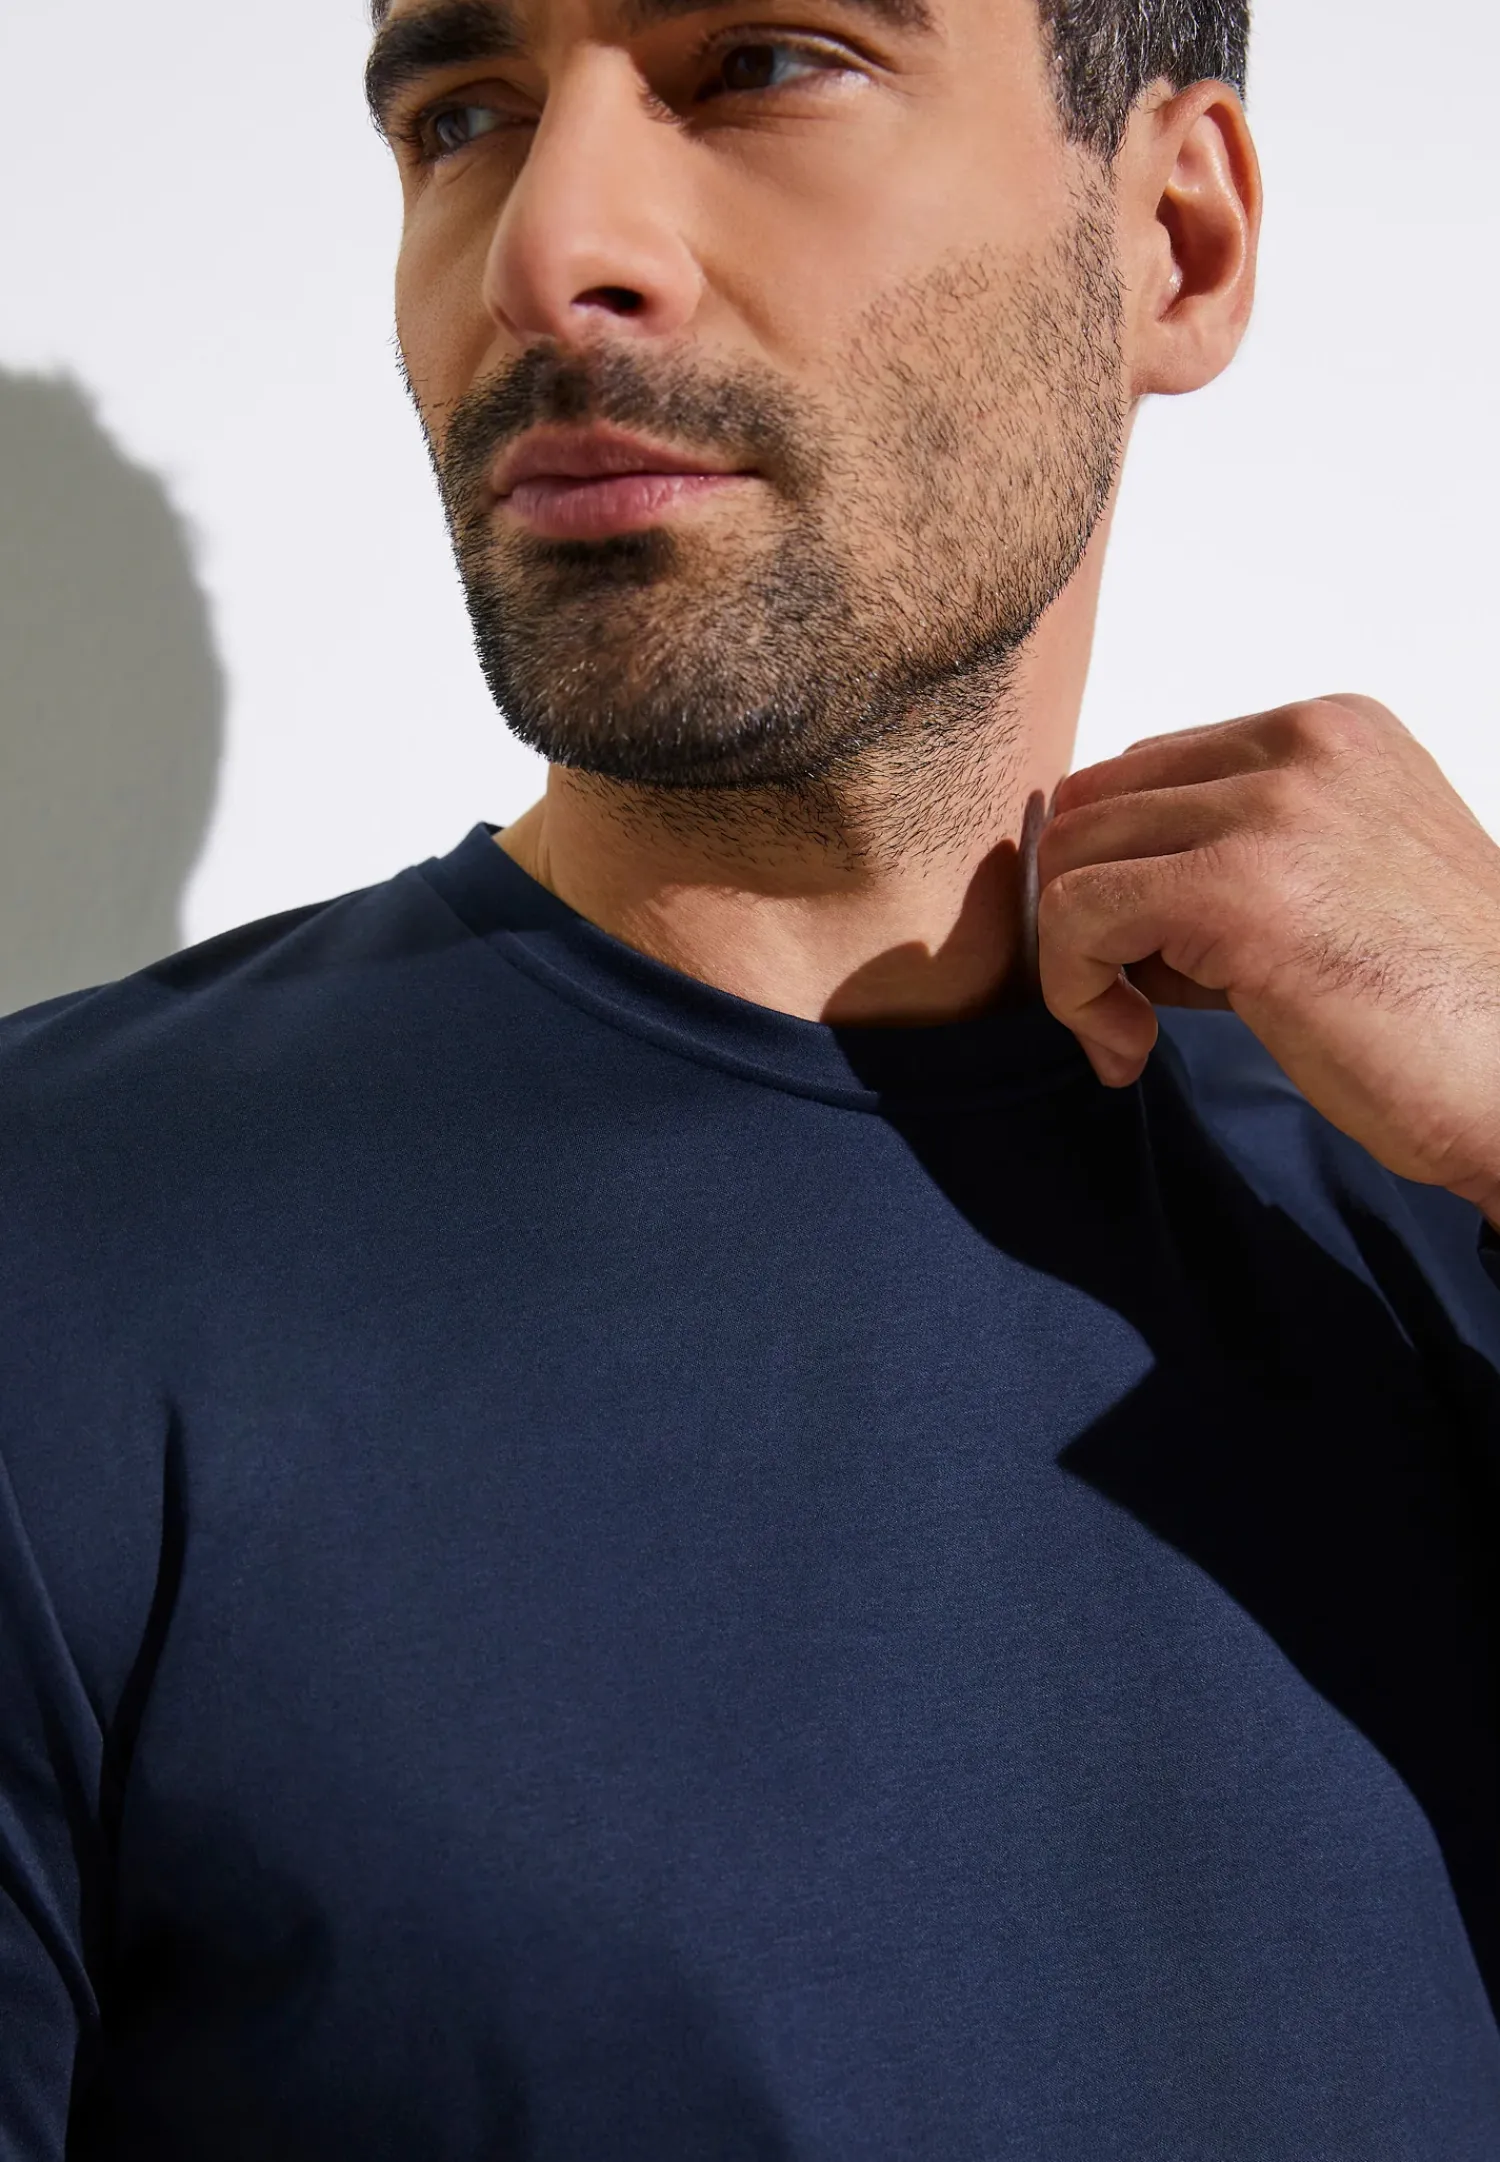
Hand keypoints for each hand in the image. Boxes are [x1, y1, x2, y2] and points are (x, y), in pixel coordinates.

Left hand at [1035, 694, 1499, 1216]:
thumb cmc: (1436, 1012)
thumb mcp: (1334, 890)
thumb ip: (1230, 861)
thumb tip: (1098, 893)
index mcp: (1332, 733)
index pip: (1146, 773)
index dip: (1121, 873)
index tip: (1148, 964)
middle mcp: (1302, 746)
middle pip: (1096, 806)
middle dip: (1086, 913)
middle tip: (1127, 1005)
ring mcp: (1270, 810)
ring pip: (1073, 859)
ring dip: (1076, 962)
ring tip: (1132, 1033)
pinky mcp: (1234, 889)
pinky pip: (1077, 916)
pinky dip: (1073, 993)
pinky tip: (1128, 1049)